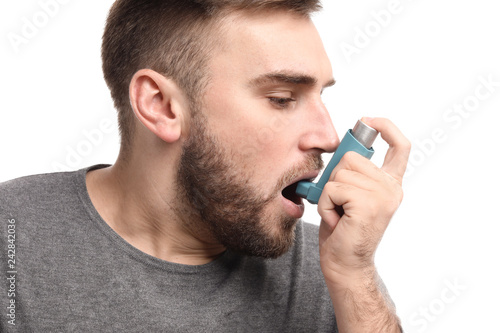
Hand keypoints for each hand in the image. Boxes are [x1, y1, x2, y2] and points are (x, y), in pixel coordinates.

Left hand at [317, 117, 410, 284]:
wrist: (344, 263)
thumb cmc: (342, 229)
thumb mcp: (350, 194)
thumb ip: (354, 173)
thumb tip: (343, 148)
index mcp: (389, 183)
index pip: (400, 146)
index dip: (387, 127)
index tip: (368, 120)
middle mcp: (392, 187)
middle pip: (352, 157)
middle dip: (335, 177)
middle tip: (340, 203)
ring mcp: (383, 195)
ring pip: (339, 173)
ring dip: (329, 194)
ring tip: (339, 214)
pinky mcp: (368, 204)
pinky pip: (333, 188)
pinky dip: (326, 204)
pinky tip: (337, 221)